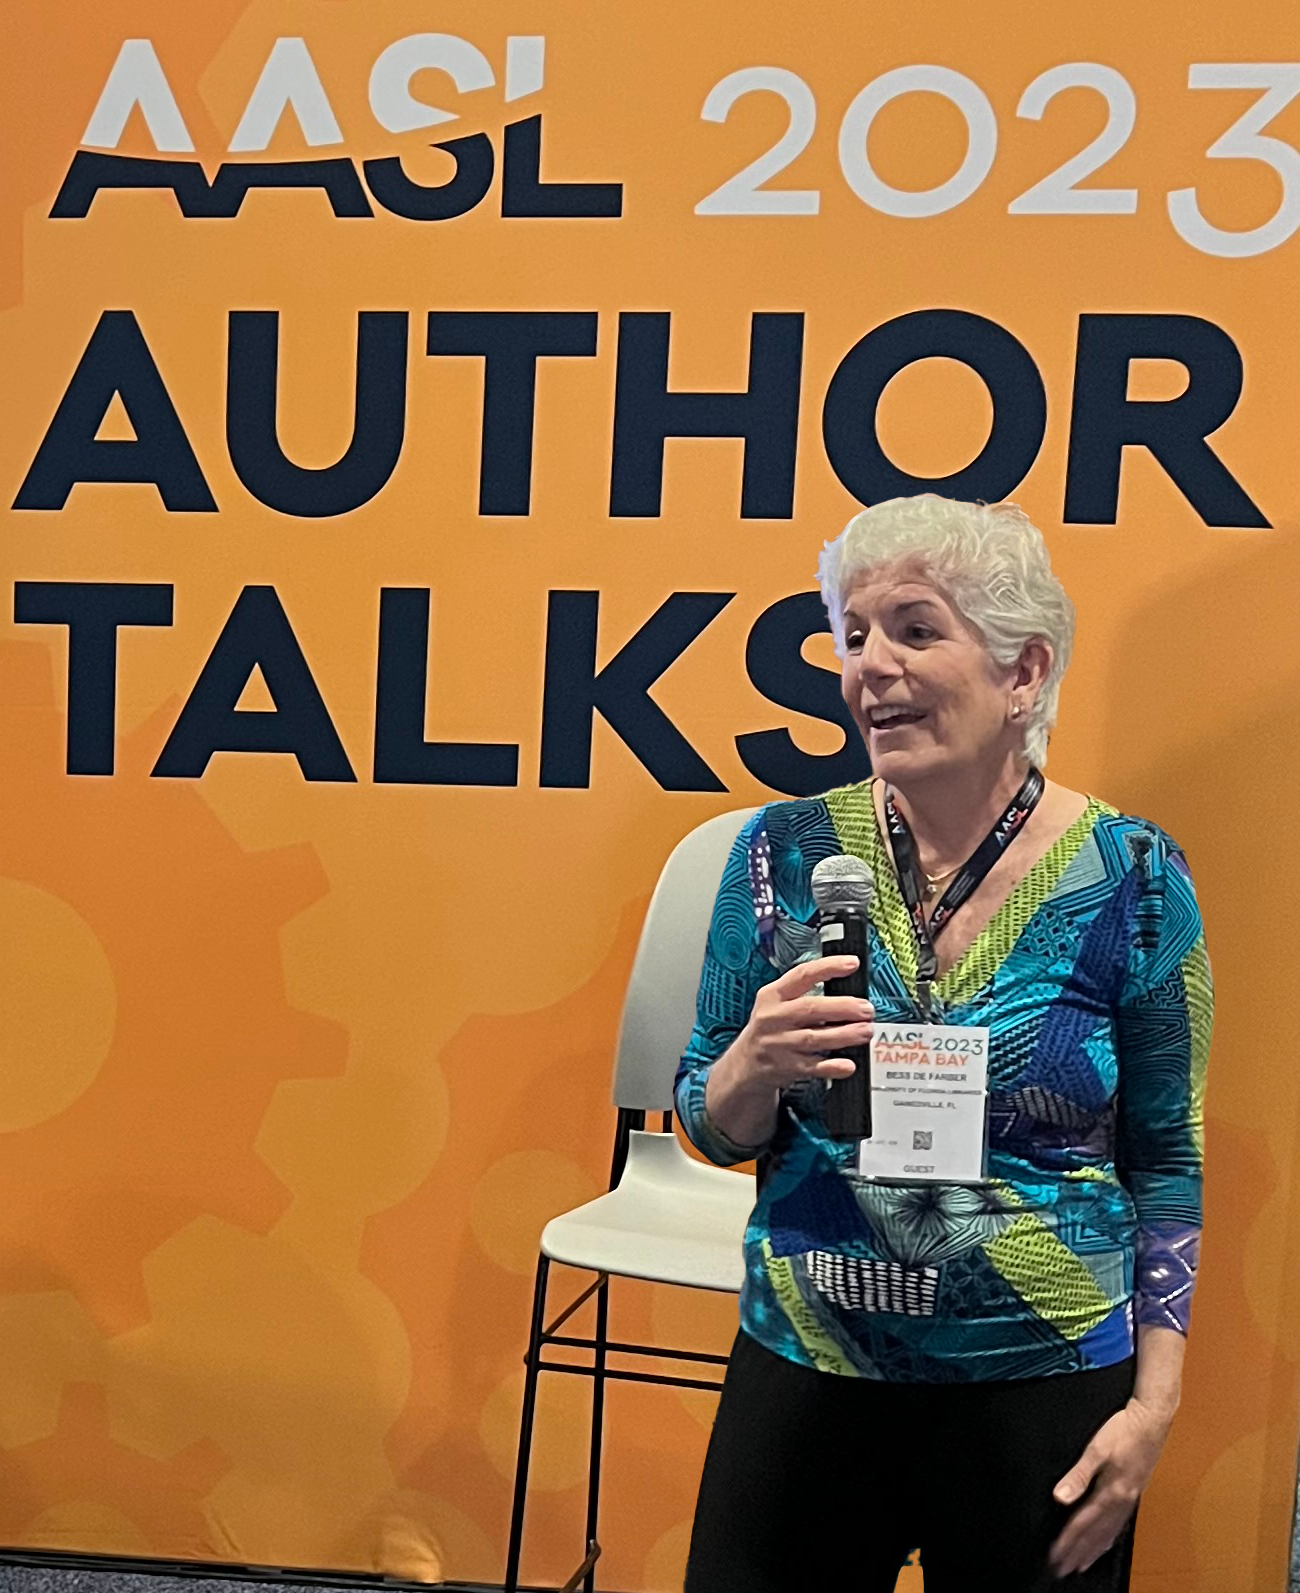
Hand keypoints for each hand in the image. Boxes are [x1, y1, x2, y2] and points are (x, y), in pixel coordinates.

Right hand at [733, 955, 874, 1092]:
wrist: (746, 1063)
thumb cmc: (770, 1027)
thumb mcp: (775, 1003)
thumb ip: (803, 993)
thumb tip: (847, 991)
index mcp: (772, 996)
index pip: (802, 975)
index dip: (829, 967)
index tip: (852, 963)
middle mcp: (774, 1018)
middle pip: (811, 1008)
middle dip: (843, 1007)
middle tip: (867, 1009)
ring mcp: (779, 1044)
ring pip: (815, 1038)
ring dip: (844, 1035)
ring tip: (866, 1031)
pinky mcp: (787, 1067)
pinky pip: (814, 1067)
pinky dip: (832, 1067)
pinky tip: (848, 1064)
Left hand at [1049, 1398, 1173, 1576]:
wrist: (1152, 1422)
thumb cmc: (1124, 1431)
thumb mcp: (1096, 1449)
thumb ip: (1078, 1475)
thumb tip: (1060, 1497)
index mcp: (1111, 1493)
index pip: (1083, 1524)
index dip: (1067, 1542)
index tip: (1054, 1556)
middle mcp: (1122, 1502)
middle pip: (1096, 1535)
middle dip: (1077, 1553)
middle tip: (1061, 1569)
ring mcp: (1129, 1500)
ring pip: (1108, 1534)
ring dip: (1092, 1550)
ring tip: (1080, 1564)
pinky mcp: (1133, 1495)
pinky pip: (1118, 1526)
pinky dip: (1107, 1540)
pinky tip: (1104, 1543)